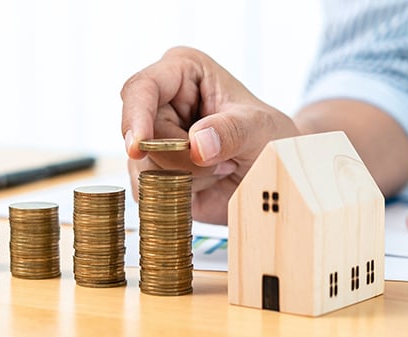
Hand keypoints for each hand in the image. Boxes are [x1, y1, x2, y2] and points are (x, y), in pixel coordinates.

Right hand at [121, 47, 298, 224]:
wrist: (270, 173)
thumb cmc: (268, 138)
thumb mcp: (261, 129)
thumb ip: (232, 131)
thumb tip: (197, 144)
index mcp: (182, 72)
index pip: (142, 88)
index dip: (136, 116)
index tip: (139, 146)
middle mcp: (160, 101)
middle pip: (144, 136)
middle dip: (183, 159)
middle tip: (226, 162)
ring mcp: (153, 138)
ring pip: (145, 166)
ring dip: (188, 178)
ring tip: (222, 168)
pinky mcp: (152, 169)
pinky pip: (147, 190)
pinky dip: (178, 194)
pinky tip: (207, 183)